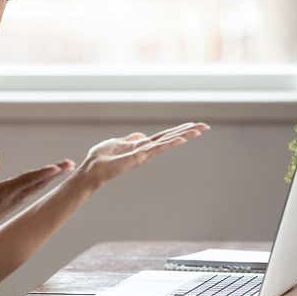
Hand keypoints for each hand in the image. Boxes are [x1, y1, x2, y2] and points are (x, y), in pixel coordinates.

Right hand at [0, 153, 74, 233]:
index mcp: (7, 190)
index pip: (27, 180)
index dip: (41, 174)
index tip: (55, 168)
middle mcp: (17, 195)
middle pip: (40, 182)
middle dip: (55, 173)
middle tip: (71, 164)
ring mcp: (21, 198)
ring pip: (41, 185)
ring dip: (55, 175)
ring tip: (68, 166)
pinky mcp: (21, 199)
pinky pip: (37, 187)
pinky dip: (48, 179)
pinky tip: (55, 173)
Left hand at [76, 122, 210, 189]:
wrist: (91, 169)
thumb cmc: (100, 158)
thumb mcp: (116, 143)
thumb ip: (129, 140)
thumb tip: (141, 136)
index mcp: (141, 146)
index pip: (163, 137)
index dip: (177, 131)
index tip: (192, 125)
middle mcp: (145, 151)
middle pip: (169, 138)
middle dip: (187, 132)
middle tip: (205, 126)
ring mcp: (143, 154)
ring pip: (167, 143)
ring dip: (183, 136)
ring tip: (199, 130)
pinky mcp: (137, 157)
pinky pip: (156, 148)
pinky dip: (169, 143)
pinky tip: (181, 139)